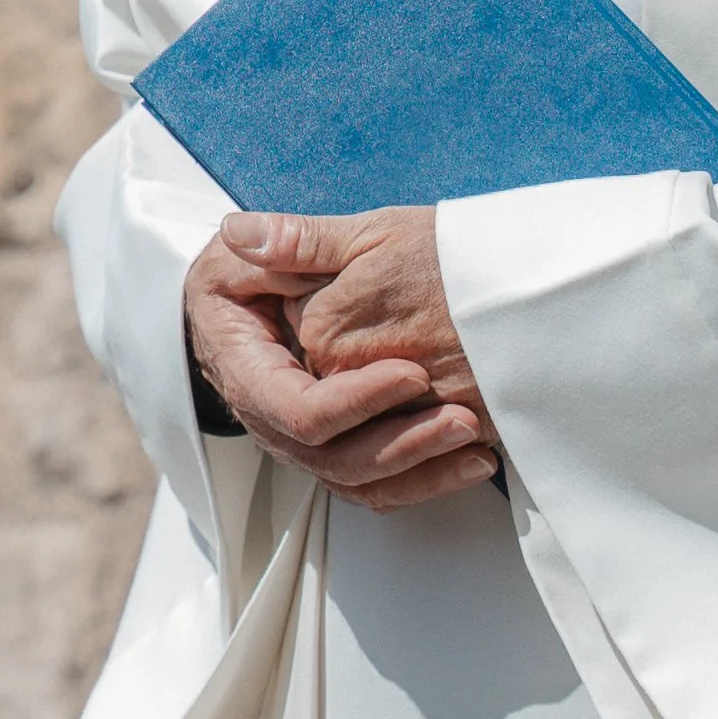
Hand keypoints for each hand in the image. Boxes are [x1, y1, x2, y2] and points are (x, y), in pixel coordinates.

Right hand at [184, 209, 494, 511]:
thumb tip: (243, 234)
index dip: (357, 400)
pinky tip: (468, 460)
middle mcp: (274, 425)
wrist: (242, 309)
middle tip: (460, 417)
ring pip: (360, 481)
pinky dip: (424, 479)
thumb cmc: (249, 280)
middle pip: (336, 459)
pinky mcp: (336, 451)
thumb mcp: (259, 254)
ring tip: (474, 443)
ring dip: (421, 469)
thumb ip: (277, 243)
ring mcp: (305, 445)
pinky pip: (377, 484)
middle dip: (403, 442)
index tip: (412, 373)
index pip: (301, 411)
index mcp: (251, 377)